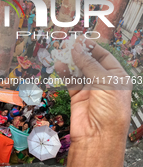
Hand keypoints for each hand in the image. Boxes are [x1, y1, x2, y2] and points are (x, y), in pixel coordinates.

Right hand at [55, 37, 131, 166]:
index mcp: (117, 77)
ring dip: (70, 61)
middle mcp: (103, 81)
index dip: (92, 48)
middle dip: (79, 53)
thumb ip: (89, 64)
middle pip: (90, 62)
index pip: (104, 57)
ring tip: (61, 52)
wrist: (98, 135)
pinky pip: (69, 80)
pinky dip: (64, 72)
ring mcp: (90, 88)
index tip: (81, 40)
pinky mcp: (77, 95)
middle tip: (68, 44)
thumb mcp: (104, 82)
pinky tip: (59, 65)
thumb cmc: (110, 111)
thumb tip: (77, 49)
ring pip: (78, 69)